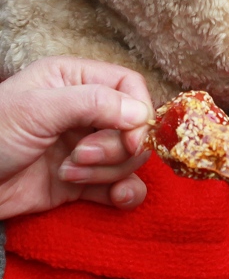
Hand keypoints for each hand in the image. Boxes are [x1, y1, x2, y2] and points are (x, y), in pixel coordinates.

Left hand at [0, 57, 153, 218]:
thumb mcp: (37, 110)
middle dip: (114, 147)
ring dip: (109, 171)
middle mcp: (86, 110)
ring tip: (67, 174)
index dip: (137, 112)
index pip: (130, 85)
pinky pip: (122, 185)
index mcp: (75, 79)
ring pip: (129, 157)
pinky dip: (126, 193)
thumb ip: (92, 103)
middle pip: (133, 125)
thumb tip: (141, 114)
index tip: (131, 138)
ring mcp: (86, 147)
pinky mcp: (83, 182)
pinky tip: (117, 198)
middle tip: (79, 157)